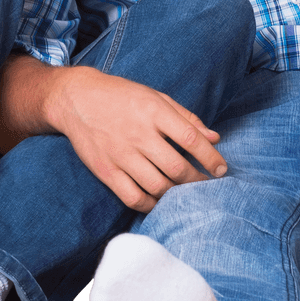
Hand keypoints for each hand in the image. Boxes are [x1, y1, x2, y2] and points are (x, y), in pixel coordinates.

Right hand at [47, 66, 227, 211]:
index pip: (190, 139)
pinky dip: (151, 204)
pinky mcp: (106, 170)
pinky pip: (133, 197)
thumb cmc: (122, 96)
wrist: (77, 99)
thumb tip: (215, 138)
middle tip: (205, 184)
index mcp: (154, 111)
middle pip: (177, 168)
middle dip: (197, 181)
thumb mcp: (156, 97)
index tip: (222, 169)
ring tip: (184, 192)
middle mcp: (138, 134)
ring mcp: (121, 154)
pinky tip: (159, 200)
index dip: (211, 157)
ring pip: (158, 186)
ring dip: (177, 194)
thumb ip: (186, 118)